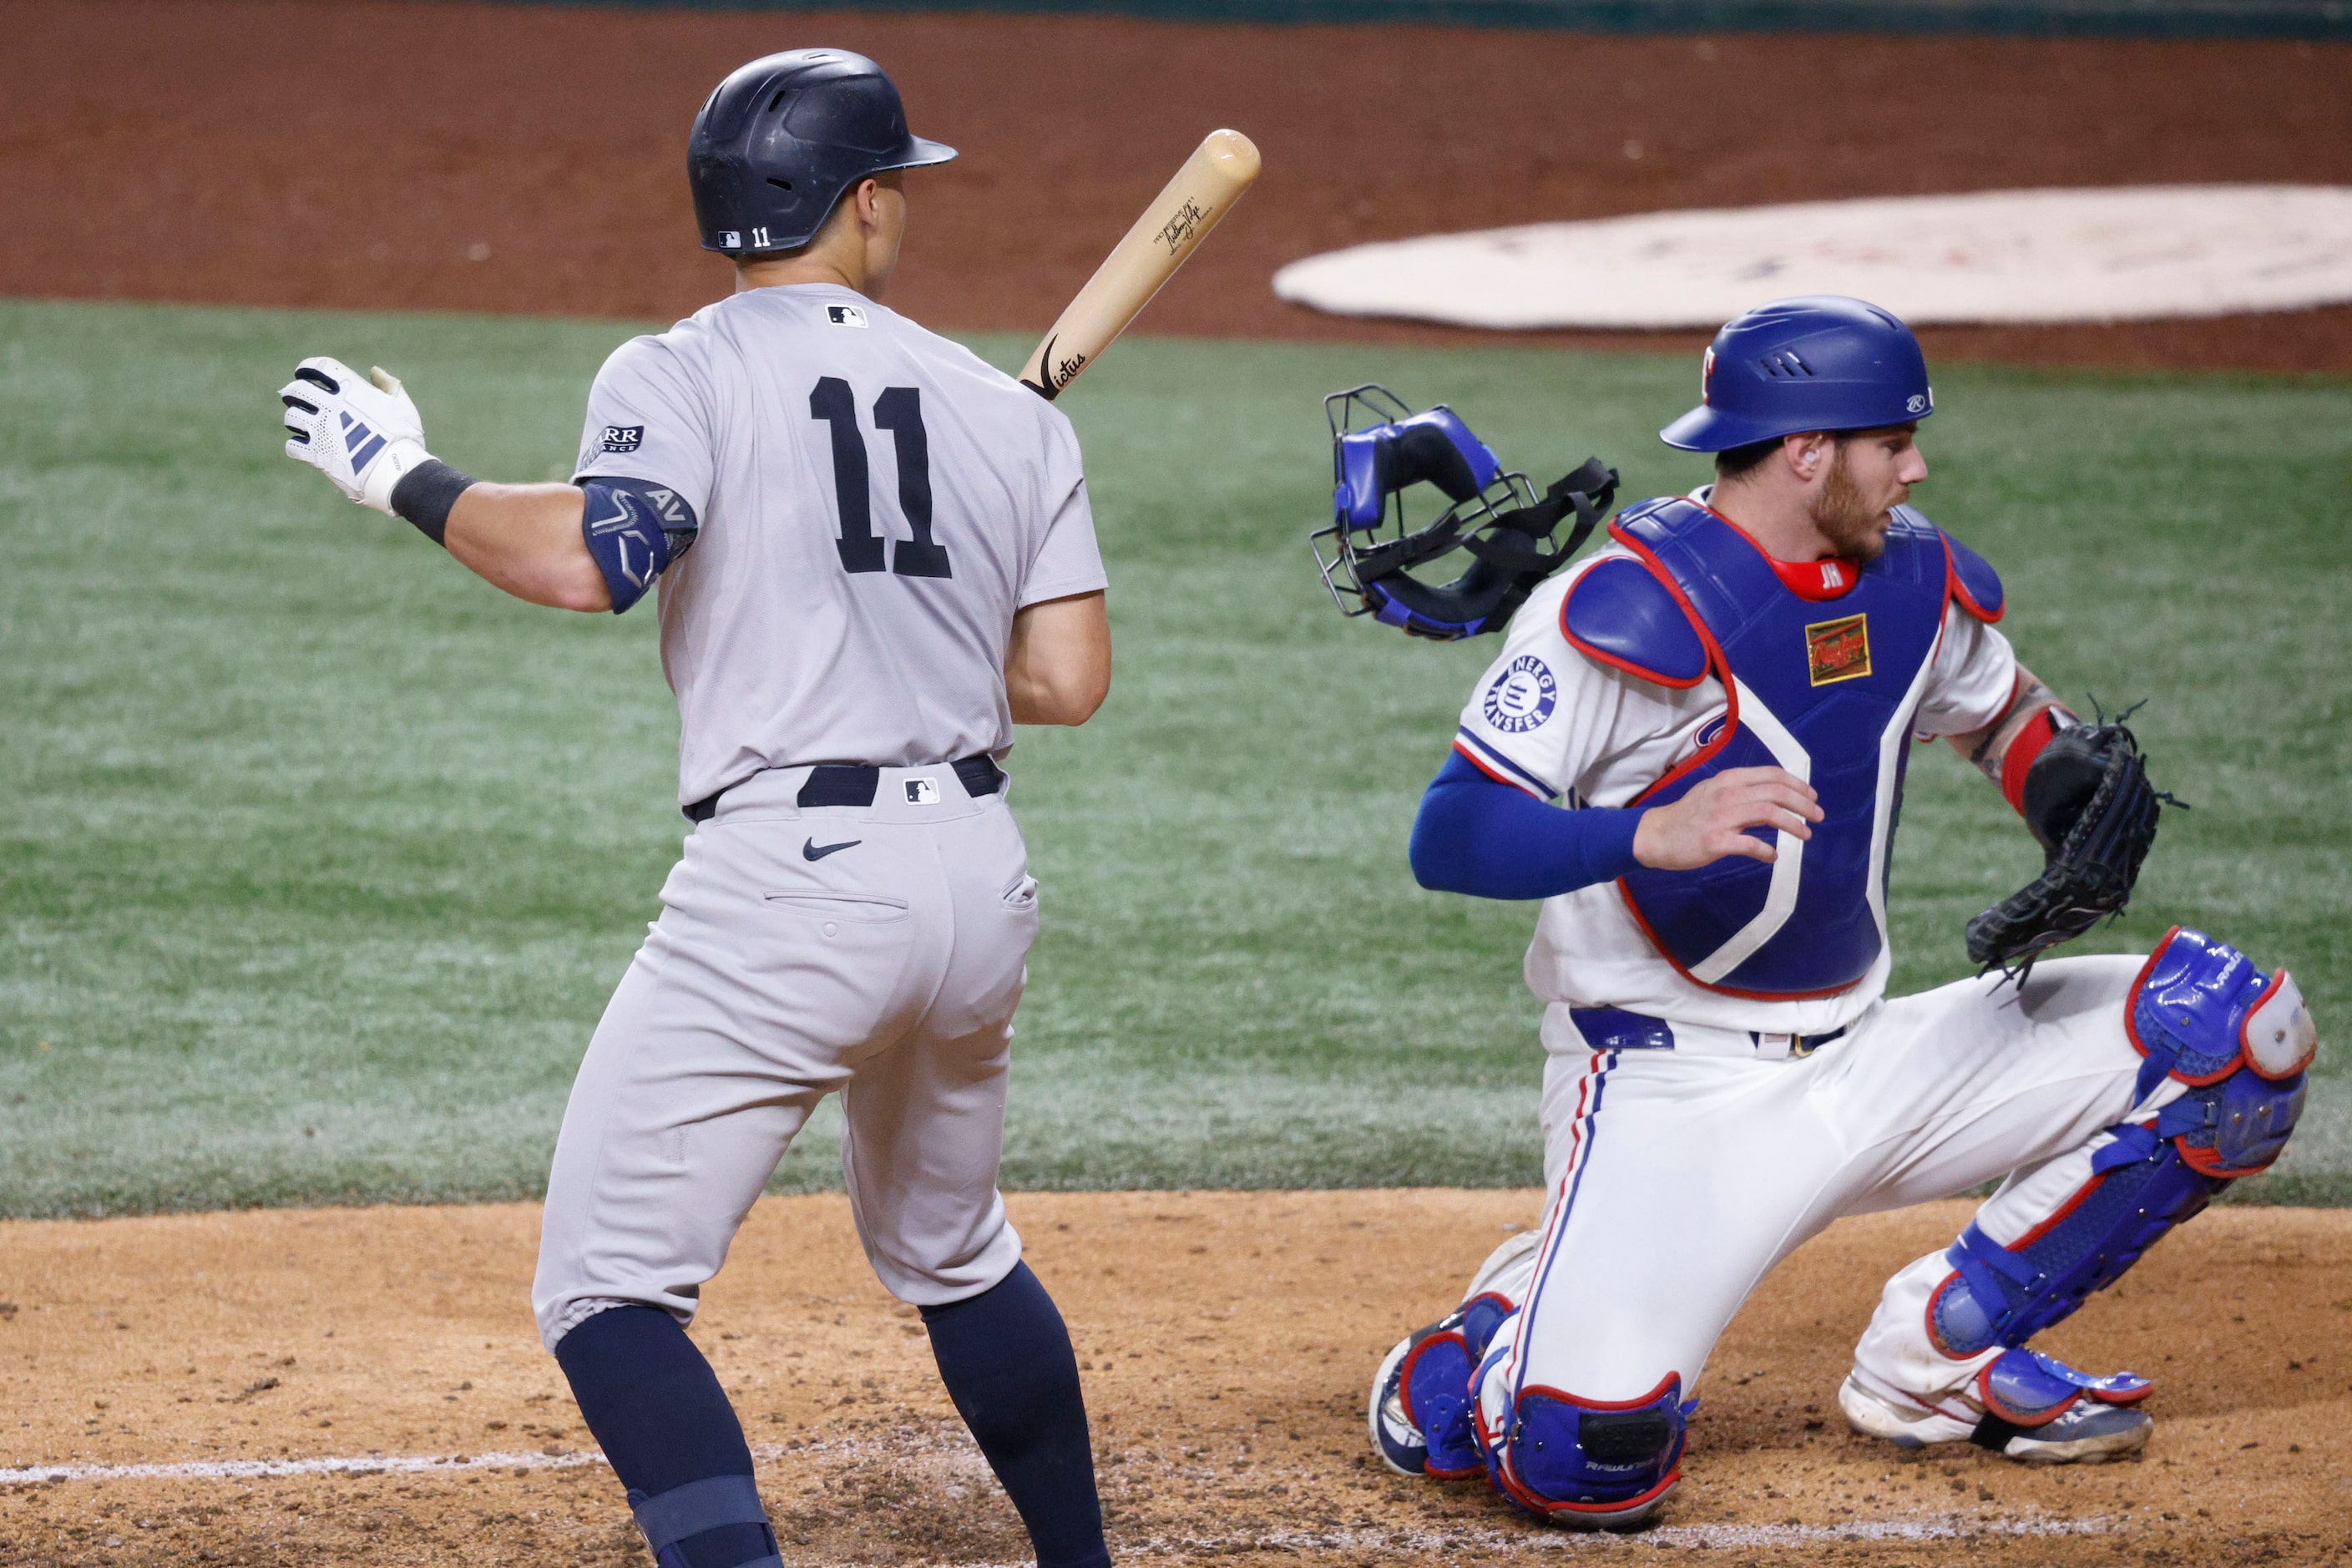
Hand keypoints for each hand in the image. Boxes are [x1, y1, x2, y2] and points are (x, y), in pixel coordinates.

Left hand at [279, 357, 431, 513]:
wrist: (397, 472)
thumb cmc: (404, 439)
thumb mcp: (403, 406)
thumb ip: (388, 385)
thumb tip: (375, 371)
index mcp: (351, 390)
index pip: (319, 366)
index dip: (308, 367)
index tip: (304, 373)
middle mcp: (331, 406)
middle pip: (297, 389)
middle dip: (294, 393)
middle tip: (297, 399)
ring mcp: (322, 429)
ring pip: (291, 416)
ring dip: (295, 420)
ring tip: (303, 425)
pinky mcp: (316, 454)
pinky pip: (292, 446)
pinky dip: (296, 447)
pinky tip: (305, 449)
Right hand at [1632, 766, 1822, 869]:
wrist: (1656, 835)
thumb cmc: (1688, 814)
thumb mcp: (1713, 791)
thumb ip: (1740, 789)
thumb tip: (1772, 794)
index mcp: (1729, 779)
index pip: (1772, 775)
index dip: (1797, 785)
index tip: (1812, 797)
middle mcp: (1728, 794)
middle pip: (1776, 793)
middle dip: (1803, 804)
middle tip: (1818, 816)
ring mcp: (1722, 817)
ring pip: (1769, 814)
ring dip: (1793, 825)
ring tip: (1806, 835)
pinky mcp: (1716, 841)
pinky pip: (1750, 844)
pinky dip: (1767, 851)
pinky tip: (1773, 857)